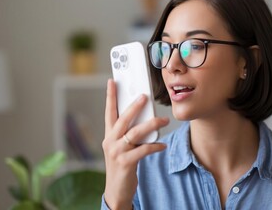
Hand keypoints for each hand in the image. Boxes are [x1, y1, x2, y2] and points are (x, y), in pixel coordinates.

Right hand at [102, 79, 168, 208]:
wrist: (116, 191)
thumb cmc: (121, 165)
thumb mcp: (121, 147)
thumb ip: (128, 133)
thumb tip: (144, 117)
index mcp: (108, 135)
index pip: (108, 112)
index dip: (110, 96)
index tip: (112, 81)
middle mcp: (109, 141)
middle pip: (122, 119)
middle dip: (134, 106)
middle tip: (145, 96)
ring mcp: (116, 152)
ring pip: (135, 133)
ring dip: (151, 125)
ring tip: (163, 120)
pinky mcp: (125, 163)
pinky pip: (143, 150)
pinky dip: (154, 146)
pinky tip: (162, 145)